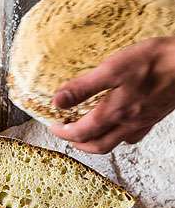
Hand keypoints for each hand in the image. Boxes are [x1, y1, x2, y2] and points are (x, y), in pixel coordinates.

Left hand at [49, 37, 174, 153]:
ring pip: (115, 143)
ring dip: (96, 142)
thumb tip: (58, 101)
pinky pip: (133, 135)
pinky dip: (118, 136)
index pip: (81, 132)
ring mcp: (144, 122)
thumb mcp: (112, 68)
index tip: (52, 126)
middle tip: (66, 133)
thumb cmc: (155, 61)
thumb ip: (83, 87)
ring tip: (86, 131)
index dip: (62, 132)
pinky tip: (117, 124)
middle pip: (97, 146)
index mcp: (115, 112)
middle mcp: (129, 123)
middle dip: (77, 143)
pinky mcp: (155, 116)